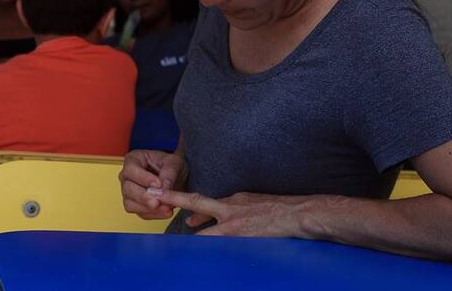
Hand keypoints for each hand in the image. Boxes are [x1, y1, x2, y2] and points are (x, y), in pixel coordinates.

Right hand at [119, 149, 187, 219]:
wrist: (178, 176)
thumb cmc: (172, 165)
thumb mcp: (174, 163)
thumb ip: (168, 174)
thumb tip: (163, 188)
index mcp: (133, 160)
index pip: (131, 170)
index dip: (143, 178)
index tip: (158, 184)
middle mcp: (127, 177)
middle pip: (128, 189)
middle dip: (144, 197)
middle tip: (158, 201)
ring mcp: (129, 192)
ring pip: (131, 204)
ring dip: (148, 208)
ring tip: (166, 208)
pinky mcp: (136, 206)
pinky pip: (140, 213)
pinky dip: (153, 214)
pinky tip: (165, 212)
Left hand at [156, 189, 319, 237]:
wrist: (296, 215)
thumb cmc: (273, 209)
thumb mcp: (245, 202)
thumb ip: (220, 209)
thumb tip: (194, 219)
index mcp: (230, 200)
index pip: (198, 200)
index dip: (176, 196)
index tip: (158, 194)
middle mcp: (228, 210)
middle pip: (195, 203)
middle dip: (174, 200)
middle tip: (154, 198)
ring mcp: (234, 225)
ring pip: (204, 232)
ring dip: (192, 237)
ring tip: (178, 243)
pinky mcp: (241, 237)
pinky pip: (219, 245)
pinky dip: (209, 249)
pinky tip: (200, 257)